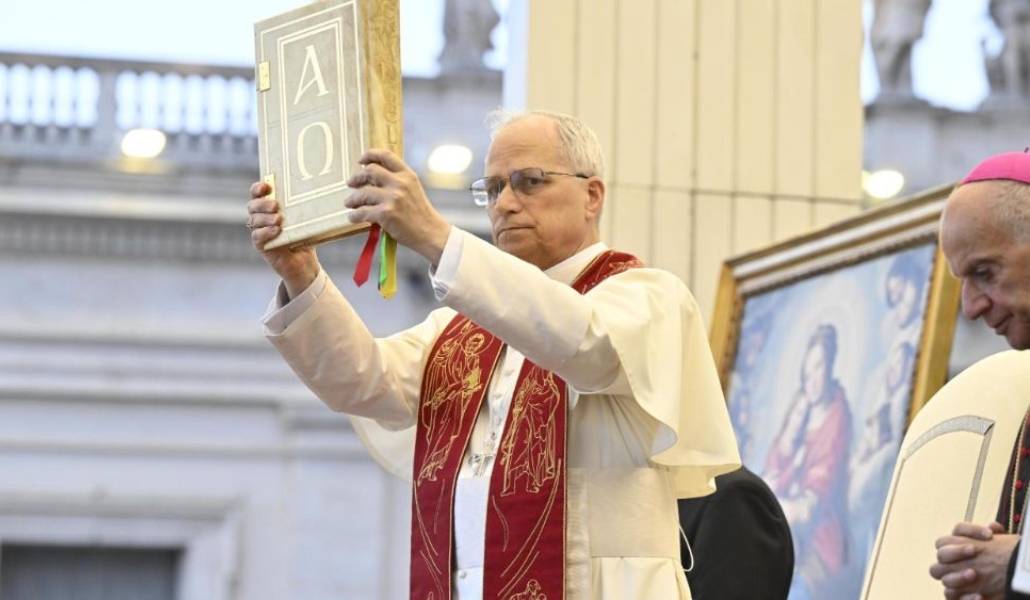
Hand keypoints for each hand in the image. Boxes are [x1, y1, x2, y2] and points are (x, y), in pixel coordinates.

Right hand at [247, 182, 320, 297]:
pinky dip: (266, 232)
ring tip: (279, 219)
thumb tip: (318, 192)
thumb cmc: (304, 236)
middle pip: (253, 206)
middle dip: (262, 203)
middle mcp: (261, 217)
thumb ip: (305, 207)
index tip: (266, 186)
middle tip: (276, 205)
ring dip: (265, 218)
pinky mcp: (261, 245)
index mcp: (269, 207)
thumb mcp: (306, 219)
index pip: (257, 193)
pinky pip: (257, 236)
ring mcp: (259, 231)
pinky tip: (276, 230)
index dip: (258, 188)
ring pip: (254, 220)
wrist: (304, 262)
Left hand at [345, 149, 450, 263]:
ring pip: (362, 193)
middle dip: (357, 177)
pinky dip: (354, 215)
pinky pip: (362, 212)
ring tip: (350, 203)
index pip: (386, 155)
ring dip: (353, 199)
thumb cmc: (420, 214)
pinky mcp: (386, 214)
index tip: (361, 160)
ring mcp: (392, 198)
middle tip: (351, 183)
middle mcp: (400, 183)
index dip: (370, 154)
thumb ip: (397, 181)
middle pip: (370, 171)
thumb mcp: (413, 190)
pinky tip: (353, 217)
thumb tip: (372, 179)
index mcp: (407, 175)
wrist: (430, 232)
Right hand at [930, 521, 1017, 599]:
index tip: (989, 535)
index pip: (957, 530)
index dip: (971, 530)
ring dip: (956, 574)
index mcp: (959, 543)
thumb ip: (991, 535)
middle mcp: (948, 559)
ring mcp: (947, 576)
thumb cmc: (997, 563)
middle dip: (956, 551)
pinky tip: (979, 595)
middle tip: (972, 550)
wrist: (1002, 582)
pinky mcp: (953, 594)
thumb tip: (992, 527)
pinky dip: (964, 596)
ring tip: (973, 574)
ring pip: (936, 571)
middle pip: (941, 551)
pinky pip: (949, 595)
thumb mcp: (997, 547)